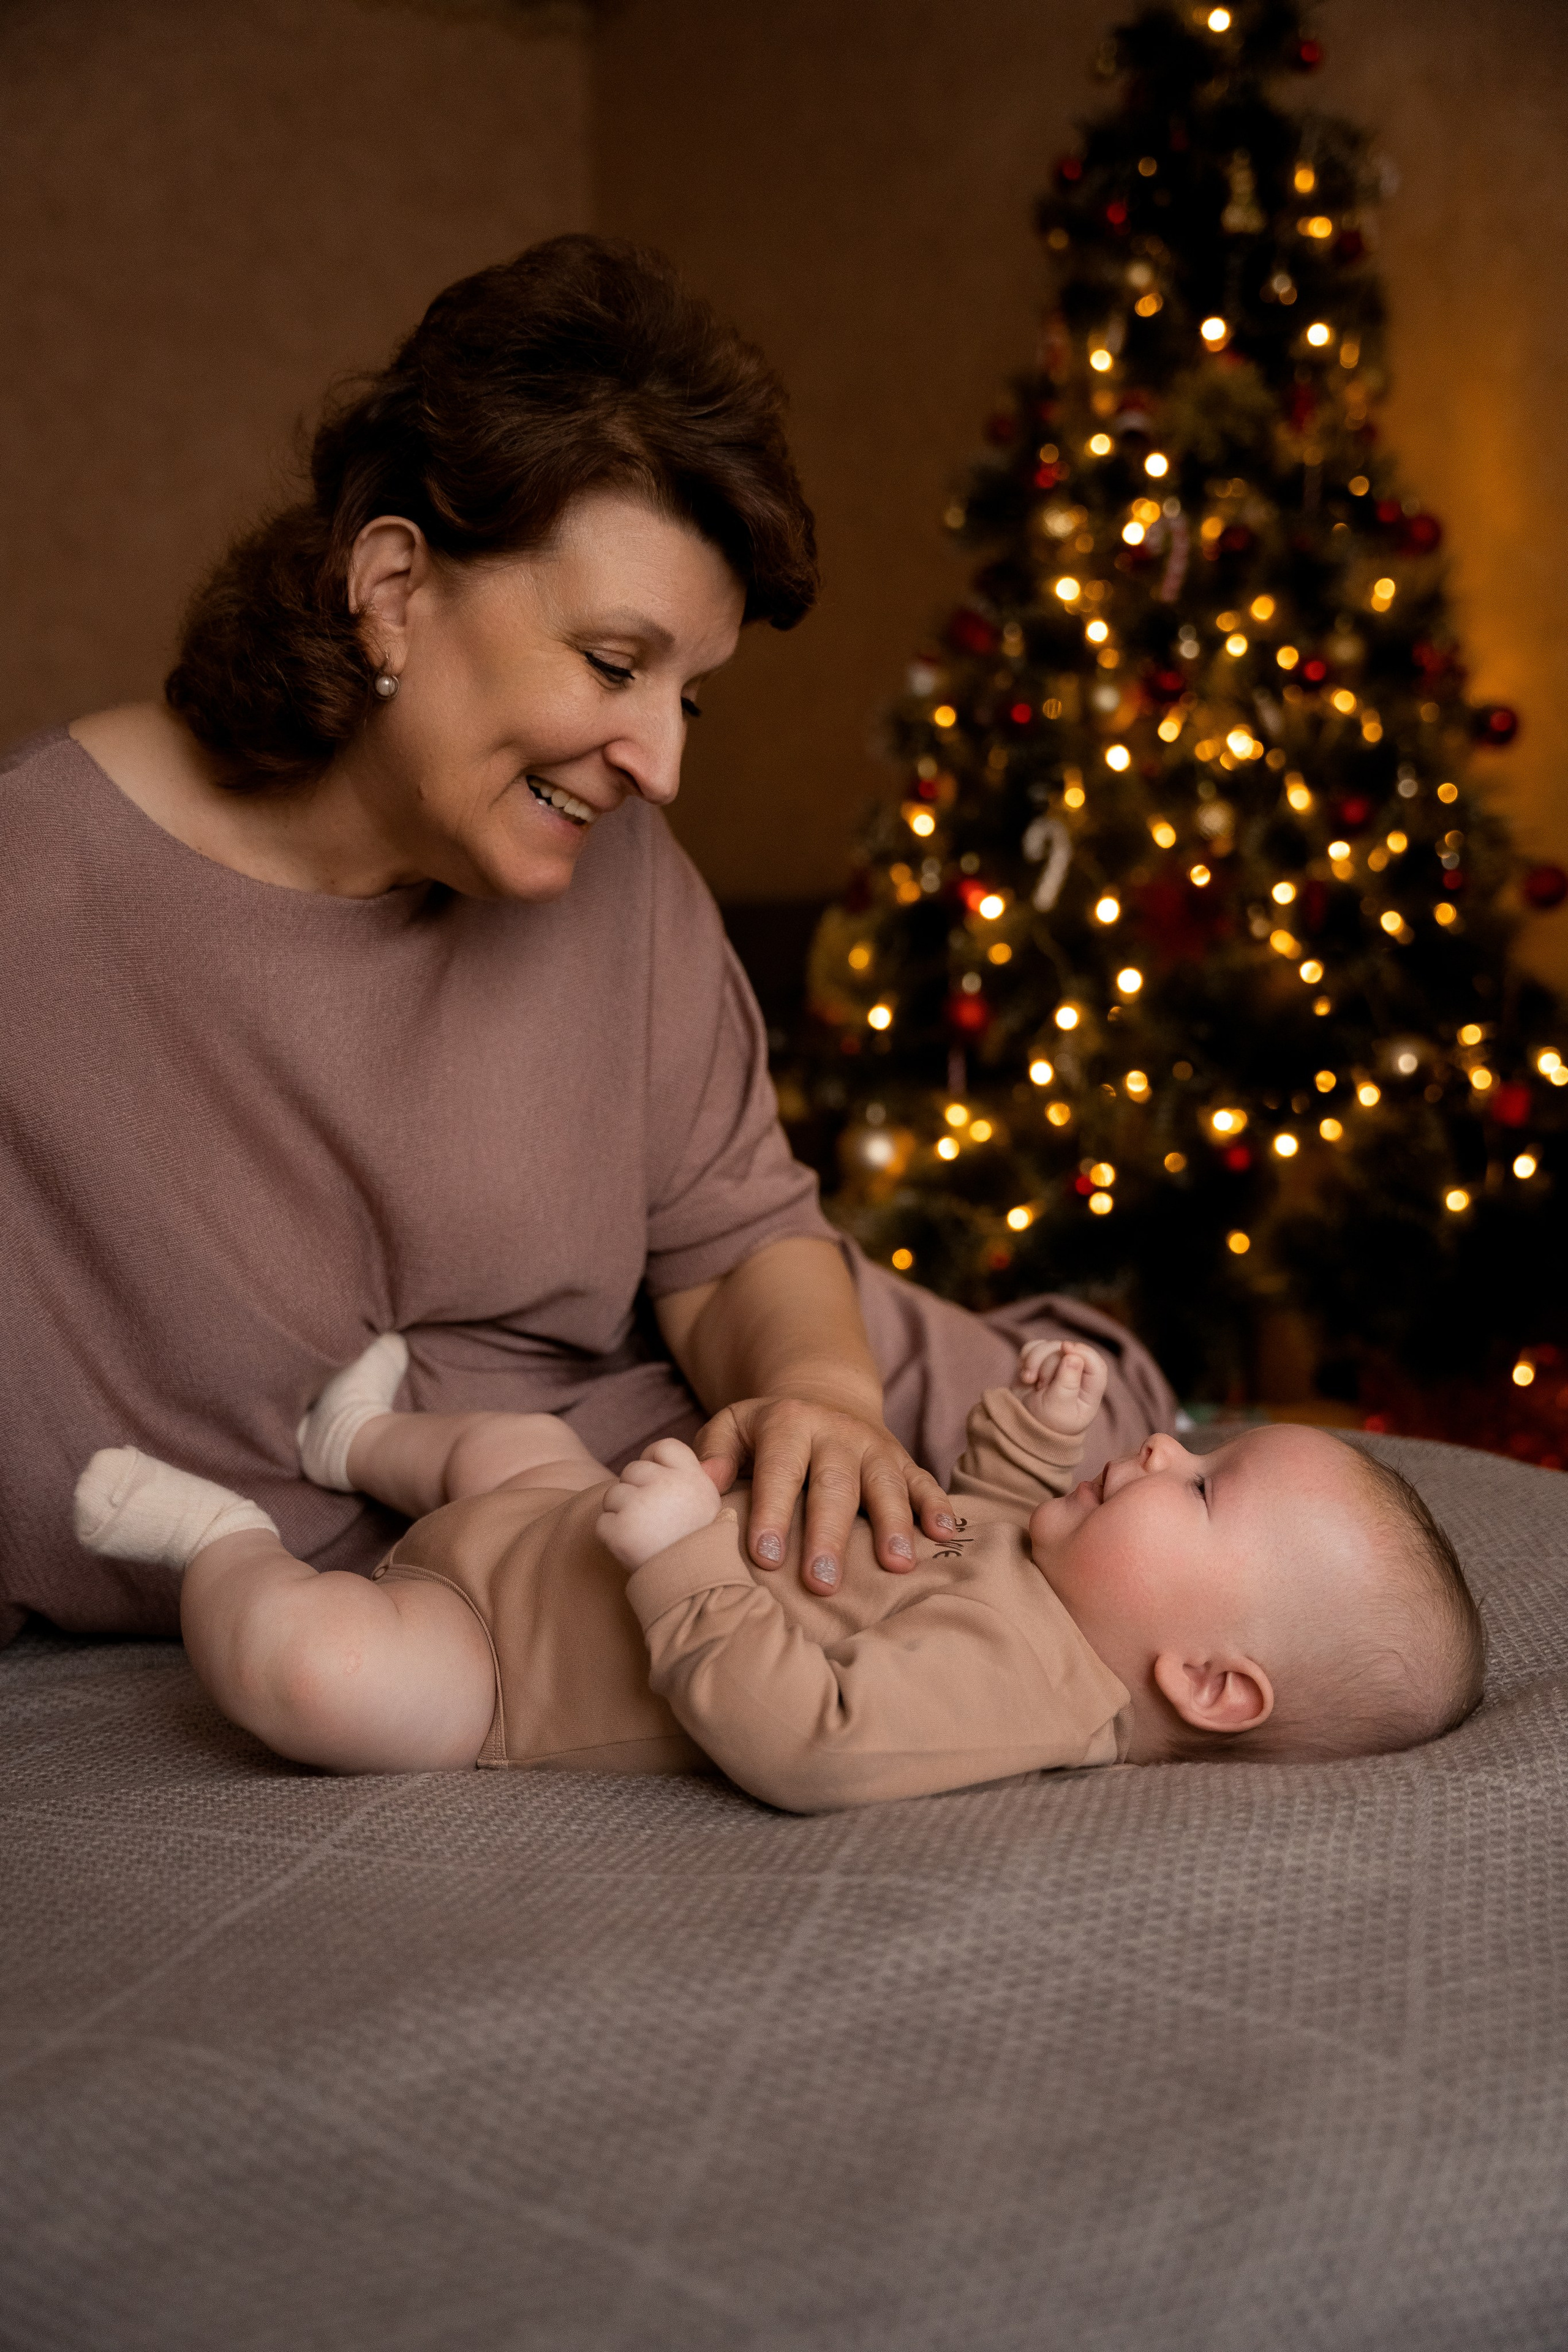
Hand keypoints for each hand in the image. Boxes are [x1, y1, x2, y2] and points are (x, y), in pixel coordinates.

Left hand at [597, 1439, 721, 1570]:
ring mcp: (641, 1506)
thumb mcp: (705, 1506)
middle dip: (634, 1491)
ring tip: (643, 1535)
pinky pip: (602, 1523)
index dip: (654, 1461)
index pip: (664, 1447)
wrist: (692, 1589)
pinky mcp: (620, 1531)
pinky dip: (612, 1537)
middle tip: (650, 1519)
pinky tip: (632, 1548)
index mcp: (693, 1478)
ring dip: (620, 1513)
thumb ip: (685, 1479)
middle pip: (632, 1469)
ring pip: (612, 1495)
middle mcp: (668, 1486)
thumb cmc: (696, 1547)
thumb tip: (655, 1459)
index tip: (656, 1482)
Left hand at [694, 1394, 955, 1594]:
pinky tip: (944, 1535)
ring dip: (893, 1524)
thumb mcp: (731, 1427)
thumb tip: (705, 1485)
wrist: (821, 1399)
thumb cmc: (767, 1434)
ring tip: (895, 1566)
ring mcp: (874, 1445)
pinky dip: (936, 1506)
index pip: (779, 1471)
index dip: (773, 1512)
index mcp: (788, 1423)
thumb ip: (713, 1453)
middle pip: (835, 1485)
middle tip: (822, 1583)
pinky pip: (923, 1480)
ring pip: (885, 1483)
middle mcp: (835, 1431)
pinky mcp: (903, 1459)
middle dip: (829, 1535)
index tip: (765, 1557)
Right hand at [1014, 1340, 1106, 1437]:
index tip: (1065, 1348)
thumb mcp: (1058, 1407)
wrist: (1021, 1425)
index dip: (1083, 1352)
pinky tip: (1026, 1374)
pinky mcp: (1041, 1361)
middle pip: (1068, 1352)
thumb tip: (1074, 1357)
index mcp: (1089, 1390)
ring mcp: (1059, 1366)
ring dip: (1035, 1361)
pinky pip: (1035, 1347)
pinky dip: (1027, 1357)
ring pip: (1050, 1346)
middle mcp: (1077, 1375)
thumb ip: (1067, 1383)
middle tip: (1041, 1386)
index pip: (1096, 1365)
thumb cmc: (1045, 1422)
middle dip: (1049, 1365)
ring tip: (1030, 1380)